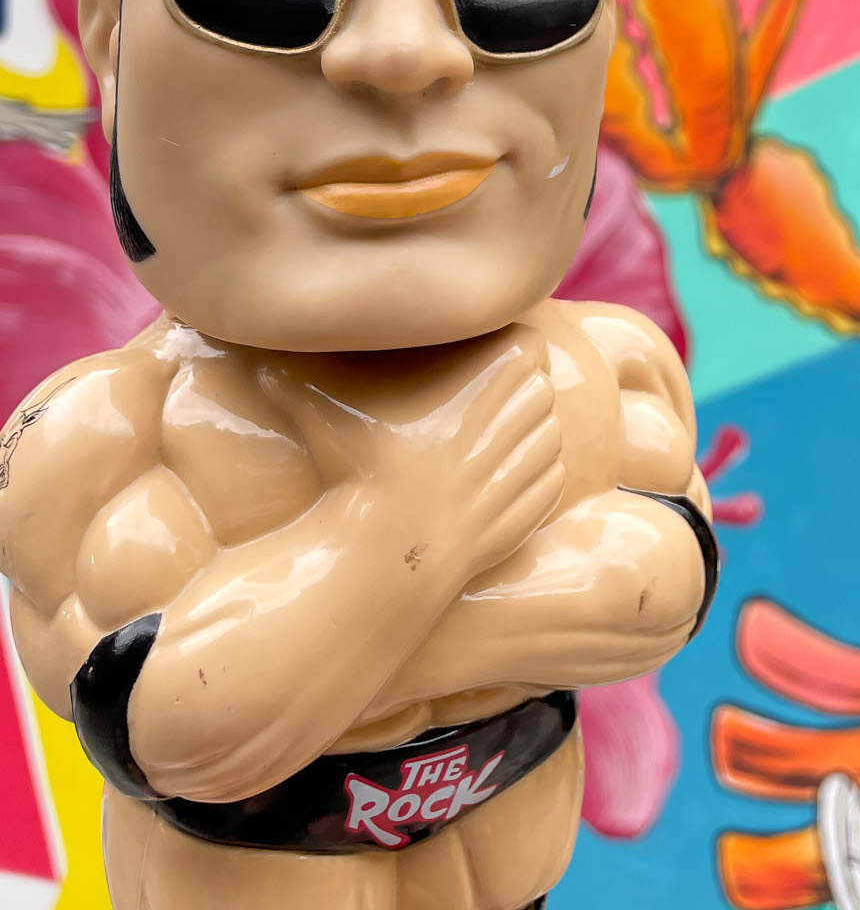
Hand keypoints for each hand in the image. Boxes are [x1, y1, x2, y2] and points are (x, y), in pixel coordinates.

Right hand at [263, 328, 565, 585]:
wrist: (383, 561)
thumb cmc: (355, 477)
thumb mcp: (325, 416)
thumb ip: (296, 376)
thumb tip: (258, 348)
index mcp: (476, 392)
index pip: (529, 348)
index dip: (514, 348)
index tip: (490, 354)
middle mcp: (509, 431)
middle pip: (543, 391)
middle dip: (524, 389)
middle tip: (493, 394)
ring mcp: (520, 478)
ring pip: (551, 436)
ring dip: (533, 432)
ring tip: (497, 434)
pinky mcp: (524, 520)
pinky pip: (550, 483)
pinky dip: (535, 477)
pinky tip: (502, 476)